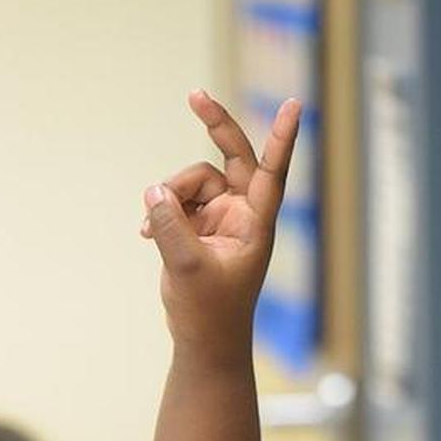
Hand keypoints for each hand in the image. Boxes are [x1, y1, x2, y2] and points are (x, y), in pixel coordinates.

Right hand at [142, 91, 300, 367]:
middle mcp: (241, 215)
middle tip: (195, 96)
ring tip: (150, 228)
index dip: (282, 139)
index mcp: (255, 224)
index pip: (271, 172)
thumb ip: (169, 224)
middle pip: (230, 158)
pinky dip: (160, 213)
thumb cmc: (209, 314)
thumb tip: (154, 189)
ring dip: (168, 198)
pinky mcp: (197, 230)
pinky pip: (176, 203)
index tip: (295, 104)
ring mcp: (219, 220)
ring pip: (191, 184)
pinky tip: (145, 233)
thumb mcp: (185, 267)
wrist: (204, 344)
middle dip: (214, 128)